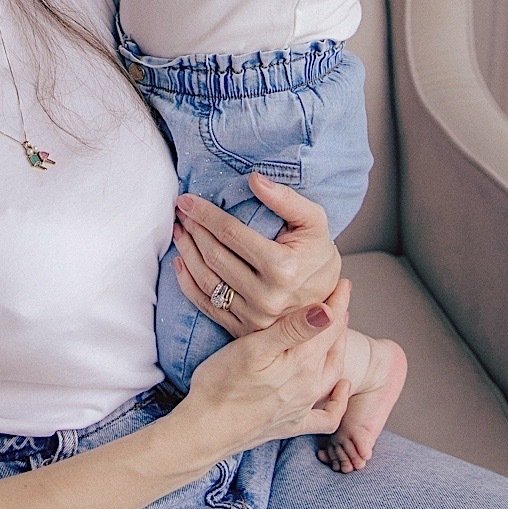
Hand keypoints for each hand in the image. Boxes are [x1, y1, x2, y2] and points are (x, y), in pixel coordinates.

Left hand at [171, 171, 340, 333]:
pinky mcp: (243, 329)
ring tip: (180, 231)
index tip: (187, 200)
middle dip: (193, 229)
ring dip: (186, 251)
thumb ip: (286, 199)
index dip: (205, 214)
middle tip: (181, 211)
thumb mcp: (314, 221)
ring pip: (206, 279)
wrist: (327, 299)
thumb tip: (254, 179)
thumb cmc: (318, 255)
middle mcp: (266, 296)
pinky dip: (187, 282)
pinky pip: (206, 304)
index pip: (231, 234)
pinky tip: (180, 262)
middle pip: (214, 255)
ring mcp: (253, 316)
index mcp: (283, 267)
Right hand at [171, 279, 352, 462]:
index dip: (338, 301)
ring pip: (333, 373)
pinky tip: (341, 388)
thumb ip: (293, 330)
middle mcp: (309, 385)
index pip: (329, 325)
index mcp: (301, 363)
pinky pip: (327, 417)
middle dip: (339, 320)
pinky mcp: (292, 424)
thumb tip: (327, 311)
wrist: (205, 430)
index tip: (343, 282)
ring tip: (337, 331)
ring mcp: (302, 407)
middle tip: (339, 298)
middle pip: (334, 347)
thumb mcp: (253, 349)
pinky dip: (338, 401)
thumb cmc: (221, 385)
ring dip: (339, 349)